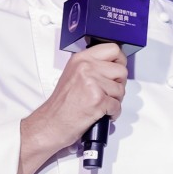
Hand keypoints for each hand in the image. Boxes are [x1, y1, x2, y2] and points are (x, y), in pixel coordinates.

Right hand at [18, 43, 126, 173]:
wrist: (50, 124)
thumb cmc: (61, 105)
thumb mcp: (73, 75)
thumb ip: (92, 67)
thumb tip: (113, 67)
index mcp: (81, 59)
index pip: (114, 49)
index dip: (120, 62)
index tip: (117, 71)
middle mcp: (86, 68)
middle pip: (122, 71)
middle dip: (119, 84)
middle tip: (109, 92)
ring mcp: (92, 83)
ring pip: (121, 89)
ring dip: (115, 100)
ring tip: (102, 104)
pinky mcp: (98, 100)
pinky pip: (117, 105)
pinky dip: (113, 113)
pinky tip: (101, 113)